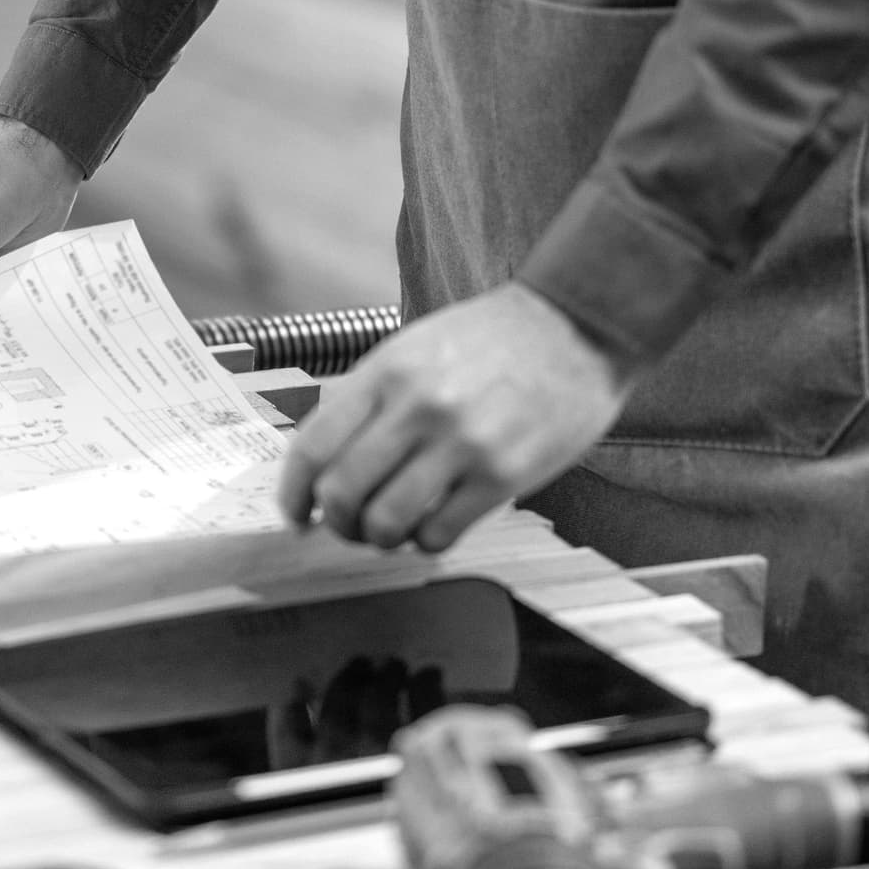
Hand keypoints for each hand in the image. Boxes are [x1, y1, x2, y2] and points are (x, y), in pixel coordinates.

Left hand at [278, 286, 625, 552]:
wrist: (576, 326)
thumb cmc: (493, 339)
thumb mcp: (414, 346)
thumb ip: (369, 396)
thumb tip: (322, 460)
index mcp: (387, 371)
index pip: (313, 447)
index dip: (293, 493)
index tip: (296, 513)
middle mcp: (418, 407)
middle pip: (343, 492)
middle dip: (336, 523)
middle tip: (348, 527)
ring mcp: (461, 443)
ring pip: (386, 522)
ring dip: (379, 539)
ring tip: (392, 530)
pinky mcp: (503, 476)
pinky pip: (439, 533)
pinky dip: (425, 541)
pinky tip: (433, 527)